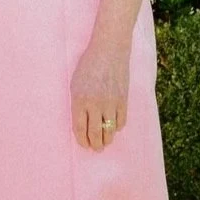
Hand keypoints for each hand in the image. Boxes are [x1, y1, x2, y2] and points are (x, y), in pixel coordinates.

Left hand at [70, 38, 130, 152]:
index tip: (84, 145)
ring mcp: (110, 103)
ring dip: (107, 140)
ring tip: (104, 143)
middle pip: (95, 134)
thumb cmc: (88, 65)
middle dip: (95, 145)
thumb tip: (82, 124)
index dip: (82, 140)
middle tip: (96, 149)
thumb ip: (77, 103)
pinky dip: (117, 128)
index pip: (79, 129)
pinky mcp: (123, 100)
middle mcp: (95, 104)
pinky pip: (121, 122)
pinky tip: (114, 128)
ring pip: (109, 131)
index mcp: (79, 99)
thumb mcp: (75, 83)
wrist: (109, 50)